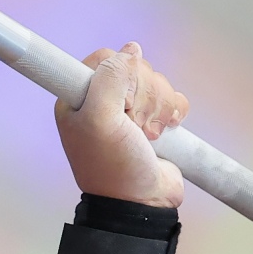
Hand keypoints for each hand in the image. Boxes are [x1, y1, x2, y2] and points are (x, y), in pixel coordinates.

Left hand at [54, 43, 187, 207]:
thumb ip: (109, 78)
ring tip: (148, 136)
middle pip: (135, 68)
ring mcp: (129, 109)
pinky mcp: (154, 119)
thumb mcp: (100, 119)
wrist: (141, 204)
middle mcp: (102, 99)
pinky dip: (174, 112)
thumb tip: (130, 50)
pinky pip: (172, 96)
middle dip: (144, 98)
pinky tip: (166, 132)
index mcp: (78, 96)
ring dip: (159, 109)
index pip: (105, 58)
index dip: (122, 76)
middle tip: (134, 126)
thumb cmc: (113, 167)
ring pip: (156, 81)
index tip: (122, 104)